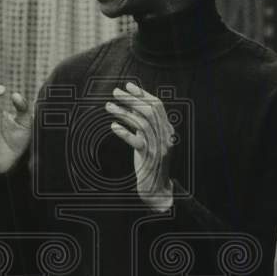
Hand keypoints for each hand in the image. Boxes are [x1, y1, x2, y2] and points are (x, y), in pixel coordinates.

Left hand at [106, 82, 174, 211]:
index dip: (142, 94)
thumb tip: (131, 107)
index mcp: (168, 130)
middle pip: (149, 110)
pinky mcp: (150, 158)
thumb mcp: (150, 141)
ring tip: (108, 107)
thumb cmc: (150, 164)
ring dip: (123, 112)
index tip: (128, 85)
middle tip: (115, 92)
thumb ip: (144, 126)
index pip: (157, 106)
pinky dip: (124, 132)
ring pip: (142, 123)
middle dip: (131, 99)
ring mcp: (159, 147)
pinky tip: (113, 126)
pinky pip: (137, 141)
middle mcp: (166, 136)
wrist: (156, 190)